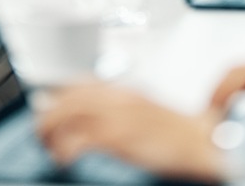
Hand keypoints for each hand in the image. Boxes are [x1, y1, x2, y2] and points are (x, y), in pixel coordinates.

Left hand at [37, 82, 222, 182]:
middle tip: (42, 134)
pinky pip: (78, 139)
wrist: (202, 142)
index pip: (80, 84)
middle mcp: (117, 98)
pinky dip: (65, 150)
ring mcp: (117, 115)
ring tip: (50, 148)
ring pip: (67, 114)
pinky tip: (64, 160)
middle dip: (48, 116)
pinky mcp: (118, 135)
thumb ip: (124, 111)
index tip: (49, 108)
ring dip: (51, 132)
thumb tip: (99, 120)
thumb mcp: (148, 113)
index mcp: (125, 91)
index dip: (59, 96)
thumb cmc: (180, 134)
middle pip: (68, 97)